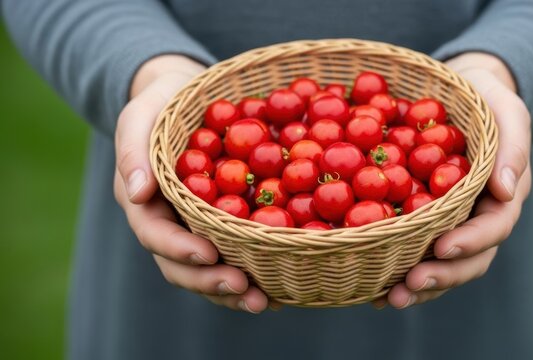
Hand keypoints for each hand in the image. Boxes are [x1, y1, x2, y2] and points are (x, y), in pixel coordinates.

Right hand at [113, 55, 269, 312]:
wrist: (189, 102)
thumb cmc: (164, 105)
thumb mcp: (142, 115)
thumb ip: (133, 149)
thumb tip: (138, 192)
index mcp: (144, 203)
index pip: (154, 234)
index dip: (179, 248)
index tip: (208, 253)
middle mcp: (169, 225)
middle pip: (182, 266)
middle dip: (211, 281)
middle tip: (244, 288)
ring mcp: (196, 230)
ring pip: (209, 271)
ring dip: (235, 291)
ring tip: (265, 301)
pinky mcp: (224, 228)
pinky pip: (236, 256)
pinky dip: (256, 275)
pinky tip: (282, 288)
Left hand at [374, 52, 531, 308]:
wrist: (459, 98)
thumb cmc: (484, 100)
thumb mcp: (505, 110)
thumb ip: (512, 146)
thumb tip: (507, 190)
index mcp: (502, 197)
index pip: (494, 227)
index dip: (471, 241)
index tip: (441, 246)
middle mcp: (479, 219)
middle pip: (469, 259)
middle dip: (441, 276)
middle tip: (410, 284)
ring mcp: (452, 225)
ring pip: (442, 266)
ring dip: (419, 287)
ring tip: (388, 299)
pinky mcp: (425, 224)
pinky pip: (415, 253)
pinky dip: (397, 274)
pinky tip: (372, 289)